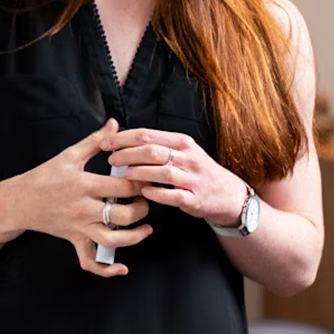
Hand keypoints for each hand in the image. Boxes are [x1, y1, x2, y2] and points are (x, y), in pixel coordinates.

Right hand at [21, 118, 151, 276]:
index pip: (123, 187)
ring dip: (135, 237)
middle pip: (123, 215)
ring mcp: (79, 228)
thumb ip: (96, 141)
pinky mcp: (75, 241)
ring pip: (113, 240)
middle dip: (142, 208)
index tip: (149, 178)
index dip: (141, 183)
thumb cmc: (45, 175)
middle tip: (147, 199)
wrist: (20, 200)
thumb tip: (114, 124)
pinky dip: (107, 270)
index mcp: (84, 184)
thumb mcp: (70, 155)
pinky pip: (91, 262)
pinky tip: (122, 267)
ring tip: (146, 227)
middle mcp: (83, 208)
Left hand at [101, 128, 247, 226]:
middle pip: (152, 150)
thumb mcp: (181, 151)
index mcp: (181, 142)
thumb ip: (156, 145)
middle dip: (127, 154)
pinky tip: (144, 192)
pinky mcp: (194, 198)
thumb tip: (123, 141)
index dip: (123, 138)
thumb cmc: (196, 171)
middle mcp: (188, 157)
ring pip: (162, 171)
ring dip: (139, 172)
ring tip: (124, 175)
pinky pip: (173, 195)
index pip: (147, 134)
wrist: (227, 194)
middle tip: (111, 159)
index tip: (106, 142)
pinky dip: (156, 193)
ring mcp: (192, 178)